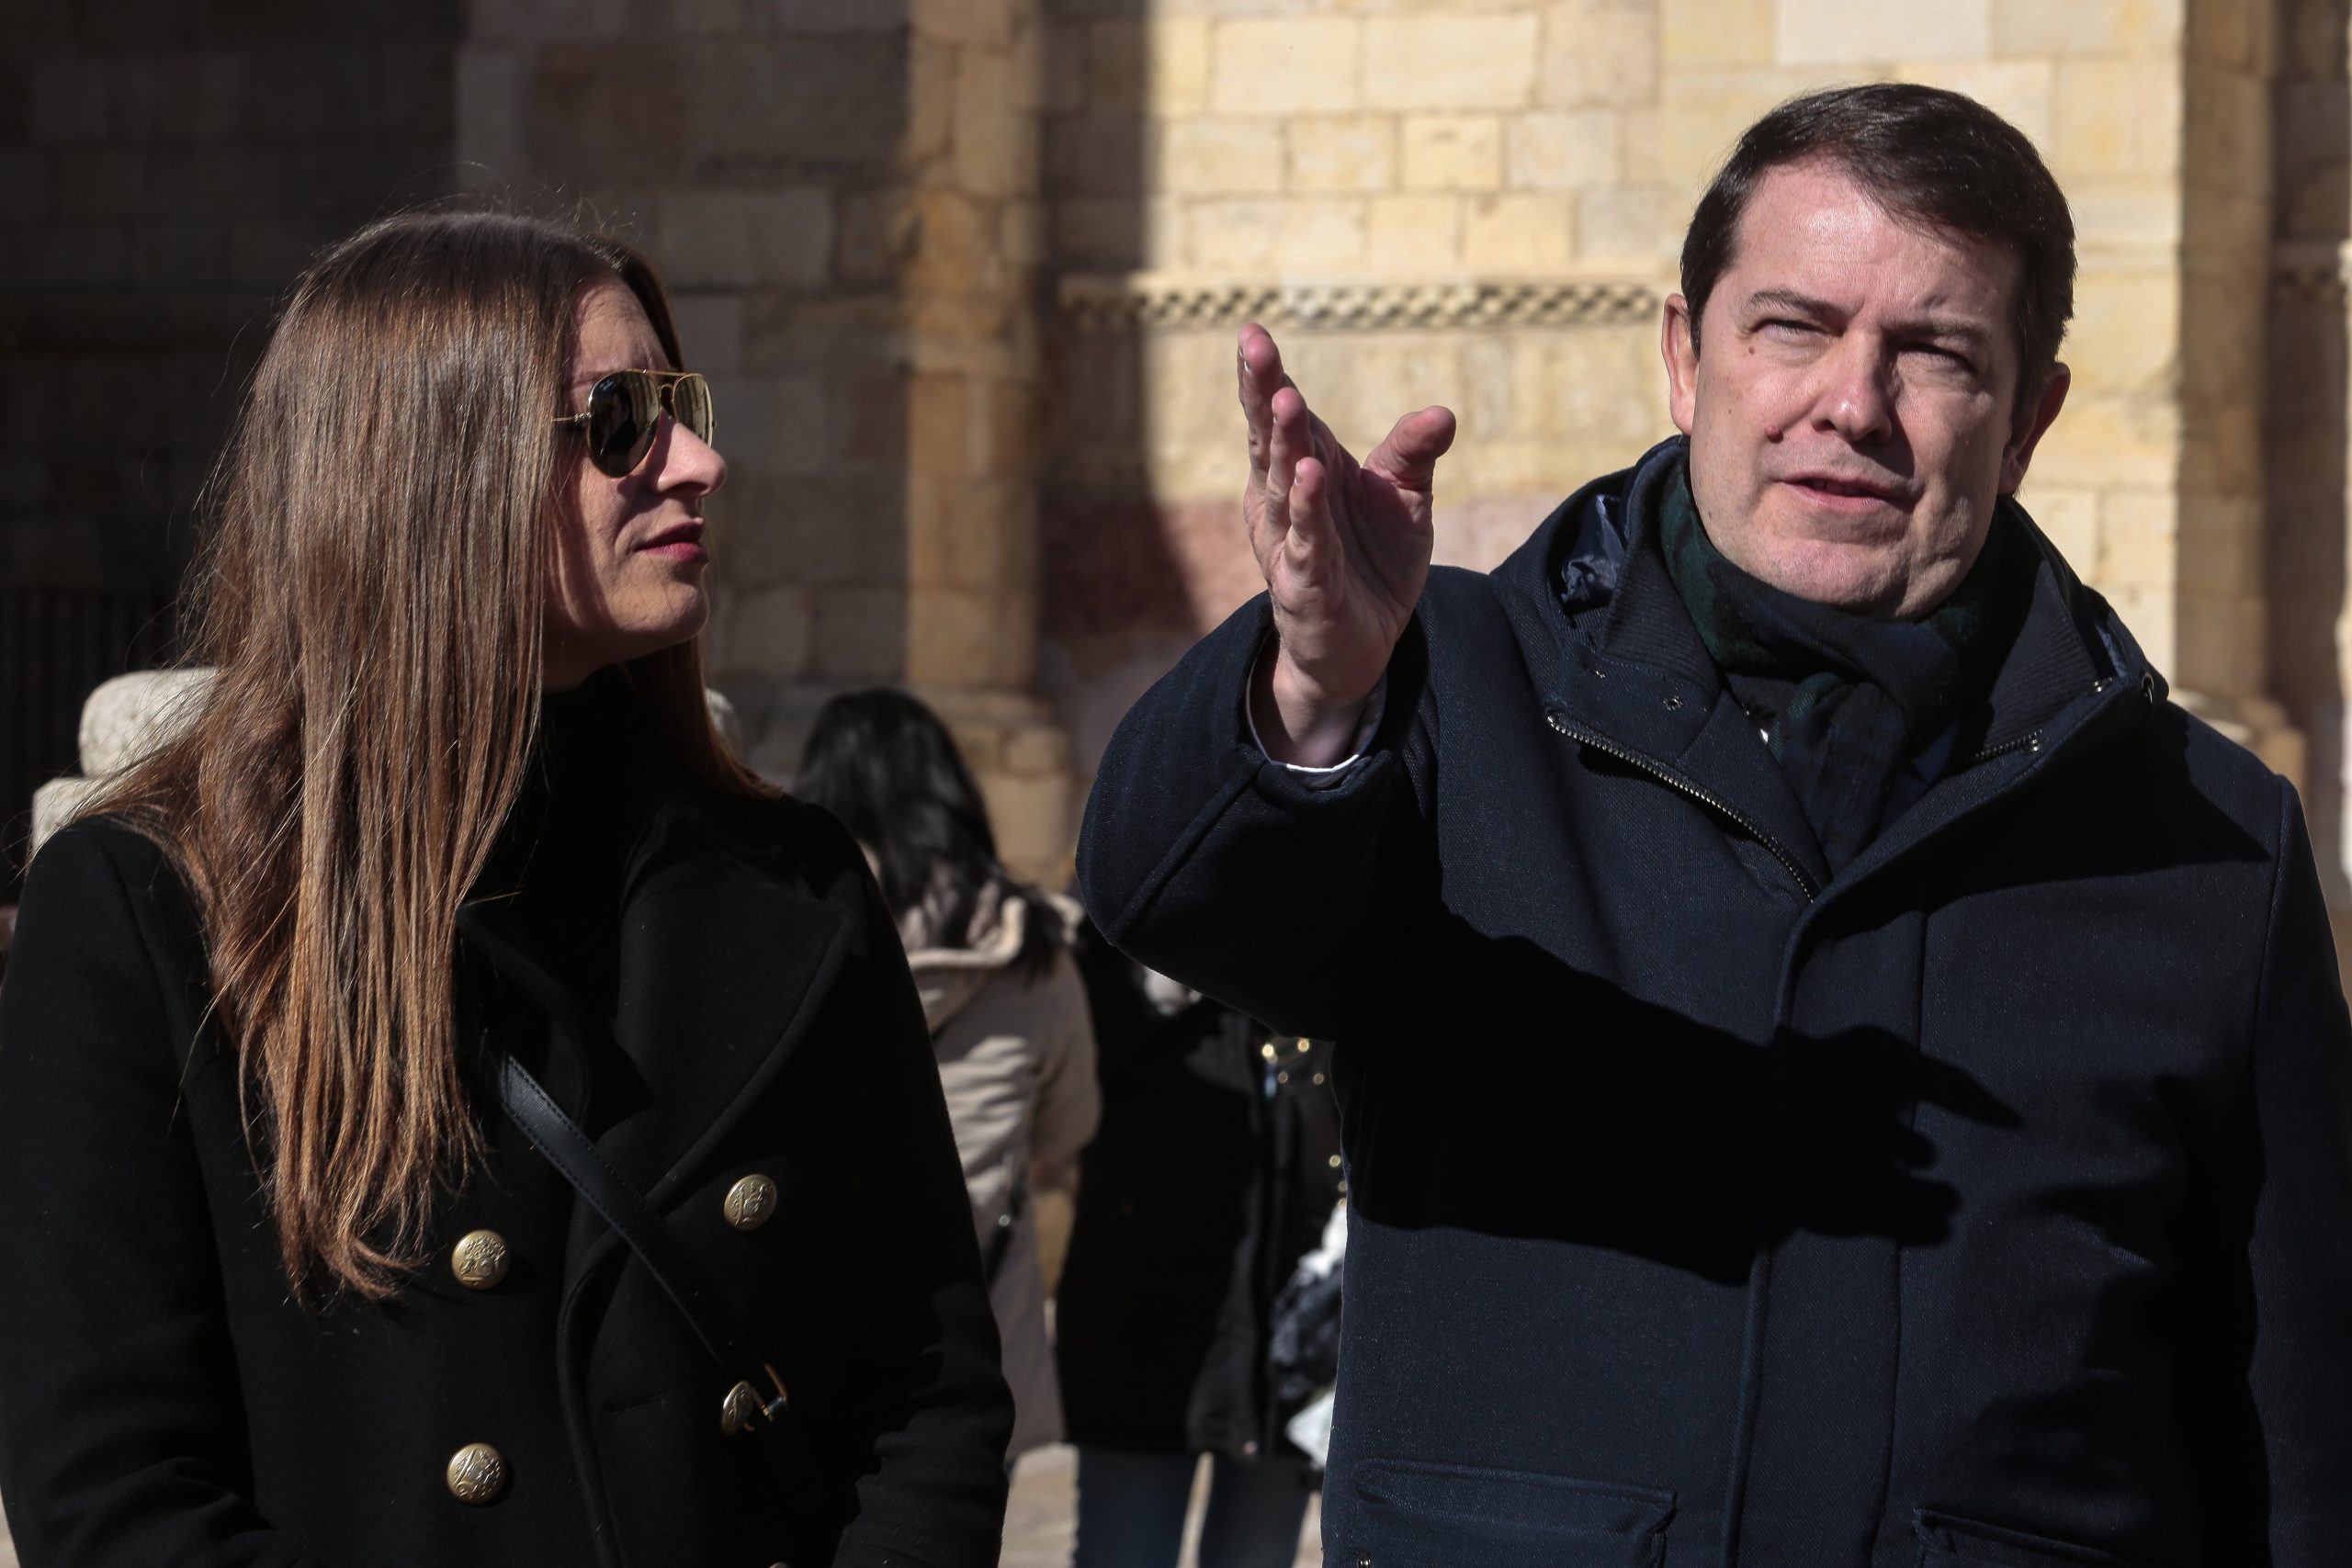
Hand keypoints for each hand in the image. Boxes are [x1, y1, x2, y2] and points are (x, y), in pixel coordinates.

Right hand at [1238, 323, 1455, 765]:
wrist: (1365, 645)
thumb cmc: (1372, 562)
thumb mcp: (1403, 500)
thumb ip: (1413, 456)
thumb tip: (1444, 414)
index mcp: (1305, 471)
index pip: (1280, 418)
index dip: (1264, 377)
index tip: (1252, 331)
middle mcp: (1285, 503)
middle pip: (1272, 442)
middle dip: (1264, 394)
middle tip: (1257, 348)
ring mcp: (1291, 545)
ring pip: (1283, 489)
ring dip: (1286, 446)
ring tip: (1288, 402)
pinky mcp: (1307, 587)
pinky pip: (1308, 545)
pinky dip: (1307, 513)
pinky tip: (1308, 479)